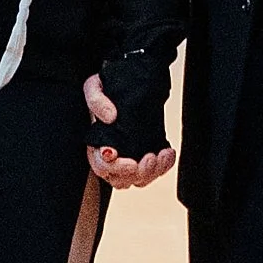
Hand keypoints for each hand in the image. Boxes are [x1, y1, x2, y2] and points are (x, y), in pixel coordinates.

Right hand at [84, 74, 176, 189]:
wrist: (126, 82)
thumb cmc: (105, 89)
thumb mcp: (94, 87)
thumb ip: (96, 100)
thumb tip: (110, 117)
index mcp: (96, 144)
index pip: (102, 166)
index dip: (115, 168)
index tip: (129, 161)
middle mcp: (111, 156)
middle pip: (121, 180)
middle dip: (137, 173)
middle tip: (150, 158)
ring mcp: (129, 157)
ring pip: (139, 179)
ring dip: (153, 172)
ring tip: (163, 154)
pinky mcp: (144, 153)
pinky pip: (155, 171)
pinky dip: (164, 166)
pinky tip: (168, 152)